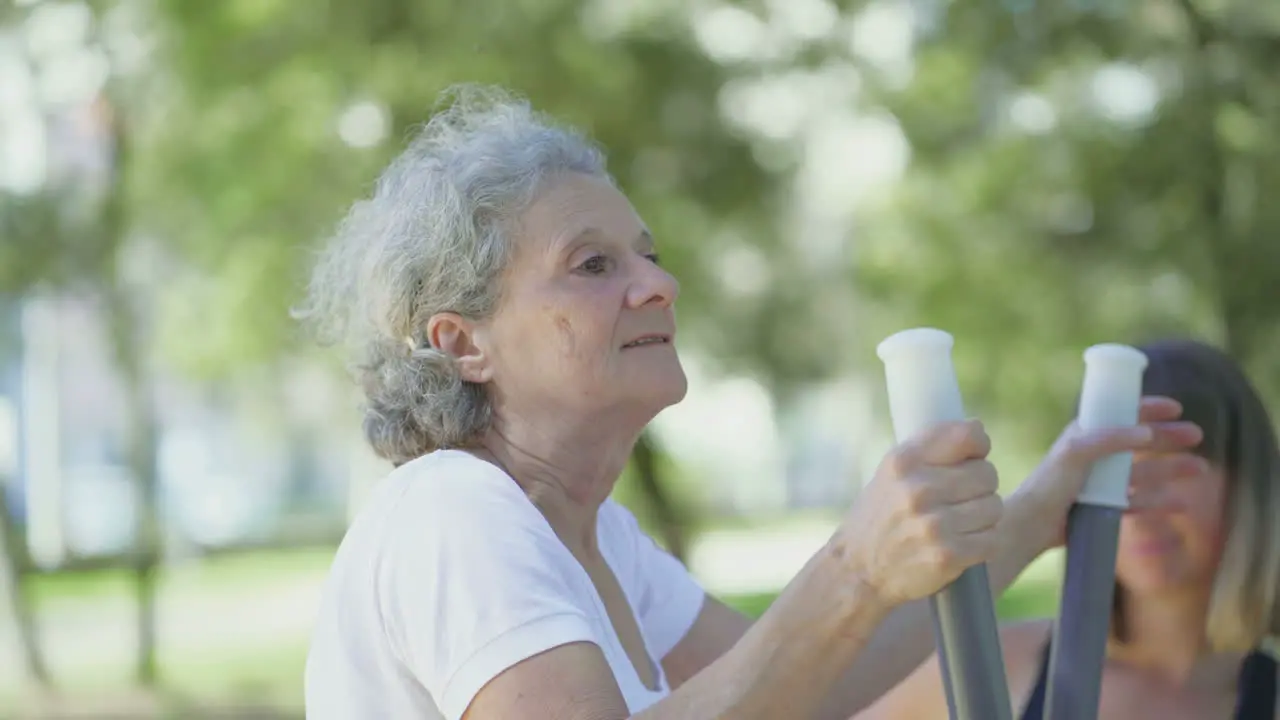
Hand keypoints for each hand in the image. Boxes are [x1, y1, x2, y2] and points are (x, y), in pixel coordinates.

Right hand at [840, 419, 1002, 608]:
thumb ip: (930, 449)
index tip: (972, 458)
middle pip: (987, 474)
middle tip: (961, 499)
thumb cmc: (881, 516)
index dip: (978, 446)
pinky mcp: (947, 556)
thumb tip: (978, 430)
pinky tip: (964, 544)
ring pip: (994, 507)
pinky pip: (992, 540)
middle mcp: (918, 490)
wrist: (858, 570)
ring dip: (984, 517)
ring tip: (960, 523)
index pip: (968, 435)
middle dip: (981, 486)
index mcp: (904, 462)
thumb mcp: (892, 473)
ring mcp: (933, 525)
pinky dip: (984, 543)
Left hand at [1020, 396, 1204, 548]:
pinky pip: (1140, 502)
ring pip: (1146, 472)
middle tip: (1197, 435)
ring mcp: (1103, 482)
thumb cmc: (1050, 484)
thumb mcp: (1076, 452)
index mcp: (1086, 435)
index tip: (1176, 407)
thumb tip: (1146, 432)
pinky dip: (1161, 501)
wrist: (1034, 524)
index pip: (1121, 415)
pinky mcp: (1106, 507)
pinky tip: (1182, 503)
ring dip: (1173, 468)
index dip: (1148, 409)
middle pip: (1141, 442)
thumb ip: (1109, 439)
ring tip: (1201, 469)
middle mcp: (1097, 456)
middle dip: (1169, 437)